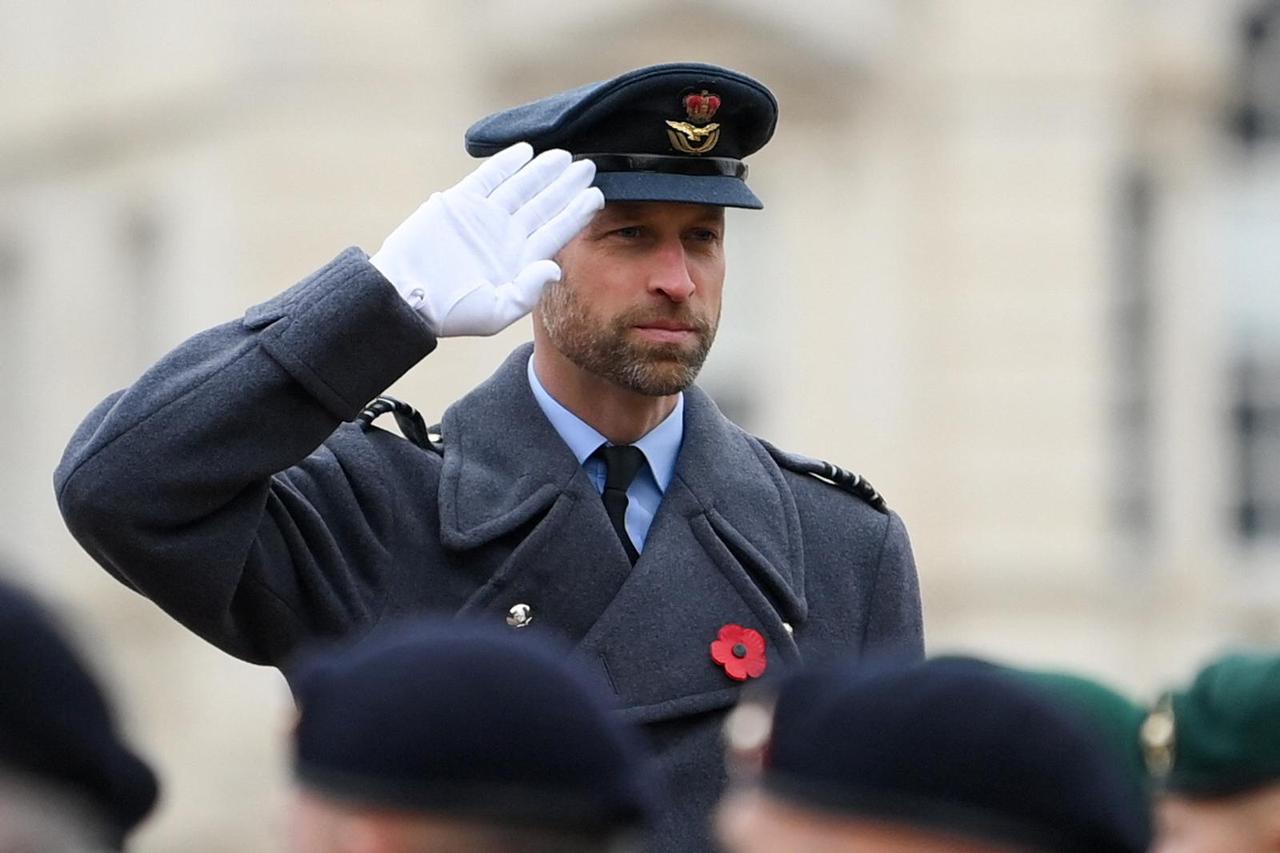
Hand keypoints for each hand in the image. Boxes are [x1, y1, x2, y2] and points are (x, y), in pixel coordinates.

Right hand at [369, 143, 602, 336]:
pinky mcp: (460, 203)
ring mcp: (485, 217)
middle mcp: (506, 235)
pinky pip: (488, 178)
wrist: (406, 297)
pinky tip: (527, 151)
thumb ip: (527, 291)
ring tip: (565, 156)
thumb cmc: (450, 313)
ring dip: (543, 171)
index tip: (597, 196)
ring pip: (522, 188)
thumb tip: (555, 268)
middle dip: (567, 186)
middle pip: (544, 205)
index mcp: (519, 260)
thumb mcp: (495, 312)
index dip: (577, 213)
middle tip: (589, 166)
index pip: (556, 231)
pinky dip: (506, 164)